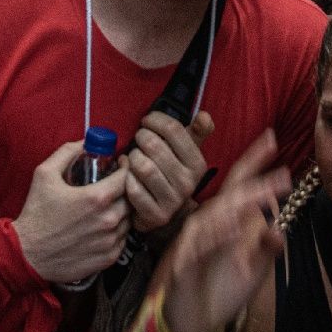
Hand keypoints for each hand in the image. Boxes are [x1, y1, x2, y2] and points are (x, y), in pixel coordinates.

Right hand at [13, 139, 131, 285]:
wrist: (28, 255)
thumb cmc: (36, 213)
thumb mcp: (45, 174)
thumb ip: (67, 152)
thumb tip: (86, 141)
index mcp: (97, 198)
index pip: (127, 177)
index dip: (126, 167)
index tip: (121, 163)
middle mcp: (109, 220)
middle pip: (131, 198)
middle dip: (125, 188)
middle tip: (114, 183)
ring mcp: (110, 241)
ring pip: (129, 220)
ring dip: (122, 210)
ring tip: (108, 205)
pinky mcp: (108, 258)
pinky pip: (123, 239)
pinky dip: (117, 231)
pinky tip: (103, 226)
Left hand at [122, 112, 214, 233]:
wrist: (168, 214)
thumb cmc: (172, 173)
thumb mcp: (187, 153)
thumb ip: (197, 132)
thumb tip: (205, 116)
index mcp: (198, 164)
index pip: (174, 129)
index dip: (155, 119)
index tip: (146, 121)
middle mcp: (188, 183)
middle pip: (154, 145)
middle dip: (141, 137)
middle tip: (138, 139)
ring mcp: (173, 201)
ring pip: (143, 167)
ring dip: (133, 157)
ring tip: (133, 156)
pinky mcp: (156, 216)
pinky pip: (133, 189)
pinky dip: (126, 178)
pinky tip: (127, 174)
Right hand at [158, 131, 291, 331]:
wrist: (185, 323)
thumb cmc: (216, 290)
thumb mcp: (250, 269)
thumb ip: (264, 247)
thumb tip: (280, 228)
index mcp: (223, 221)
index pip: (239, 185)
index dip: (254, 161)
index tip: (272, 139)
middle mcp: (208, 225)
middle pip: (232, 197)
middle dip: (258, 184)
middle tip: (285, 176)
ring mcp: (195, 243)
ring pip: (216, 218)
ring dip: (240, 207)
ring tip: (265, 198)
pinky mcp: (185, 264)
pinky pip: (201, 247)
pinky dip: (218, 237)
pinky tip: (235, 229)